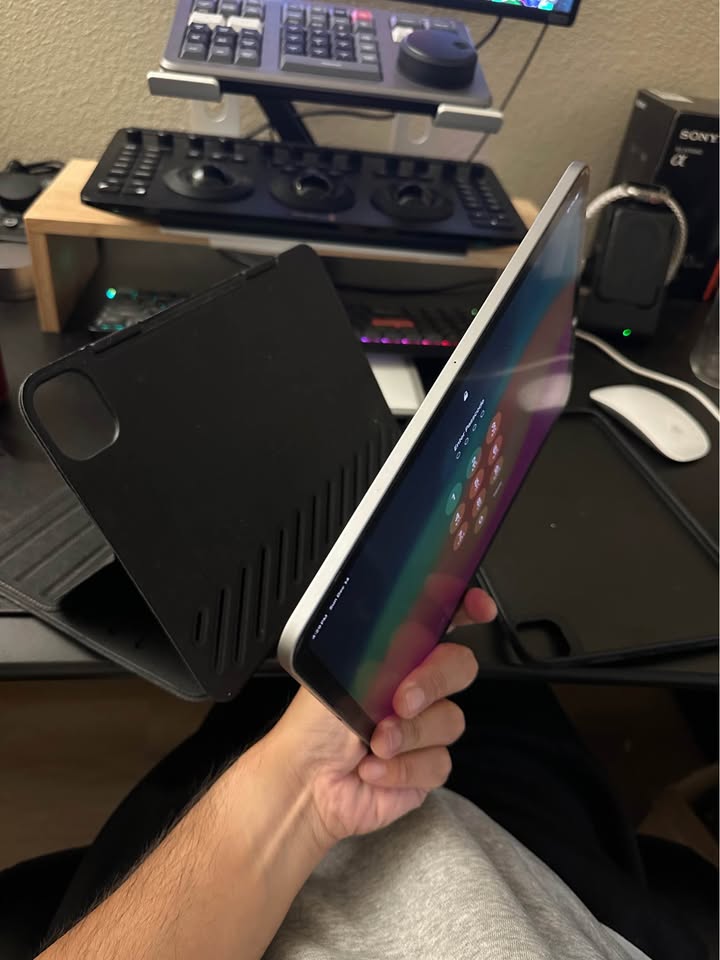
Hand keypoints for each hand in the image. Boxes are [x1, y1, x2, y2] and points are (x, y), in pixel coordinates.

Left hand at [268, 588, 496, 851]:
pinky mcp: (425, 767)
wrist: (306, 783)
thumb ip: (386, 643)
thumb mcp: (344, 670)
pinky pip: (439, 762)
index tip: (479, 607)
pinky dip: (403, 768)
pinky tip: (374, 768)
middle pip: (458, 665)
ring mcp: (423, 727)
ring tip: (373, 742)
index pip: (440, 620)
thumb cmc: (312, 725)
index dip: (466, 606)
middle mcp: (413, 686)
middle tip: (401, 700)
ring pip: (450, 719)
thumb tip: (416, 616)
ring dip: (409, 734)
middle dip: (433, 681)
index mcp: (394, 655)